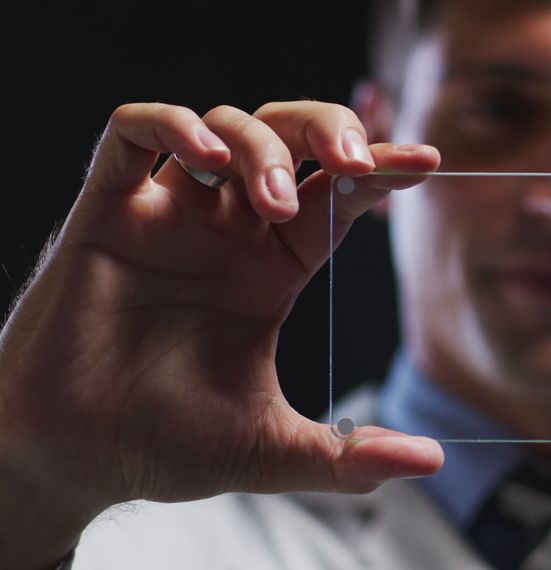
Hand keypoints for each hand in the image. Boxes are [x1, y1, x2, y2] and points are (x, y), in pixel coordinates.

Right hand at [0, 101, 442, 567]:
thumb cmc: (168, 446)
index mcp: (275, 268)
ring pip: (224, 128)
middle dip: (329, 131)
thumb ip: (348, 455)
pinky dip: (169, 125)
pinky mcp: (107, 213)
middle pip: (290, 139)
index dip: (380, 171)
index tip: (425, 163)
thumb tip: (431, 459)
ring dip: (260, 147)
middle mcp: (229, 232)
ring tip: (274, 201)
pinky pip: (130, 134)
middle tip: (358, 161)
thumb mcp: (273, 448)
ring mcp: (170, 217)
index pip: (338, 196)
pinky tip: (202, 156)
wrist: (77, 460)